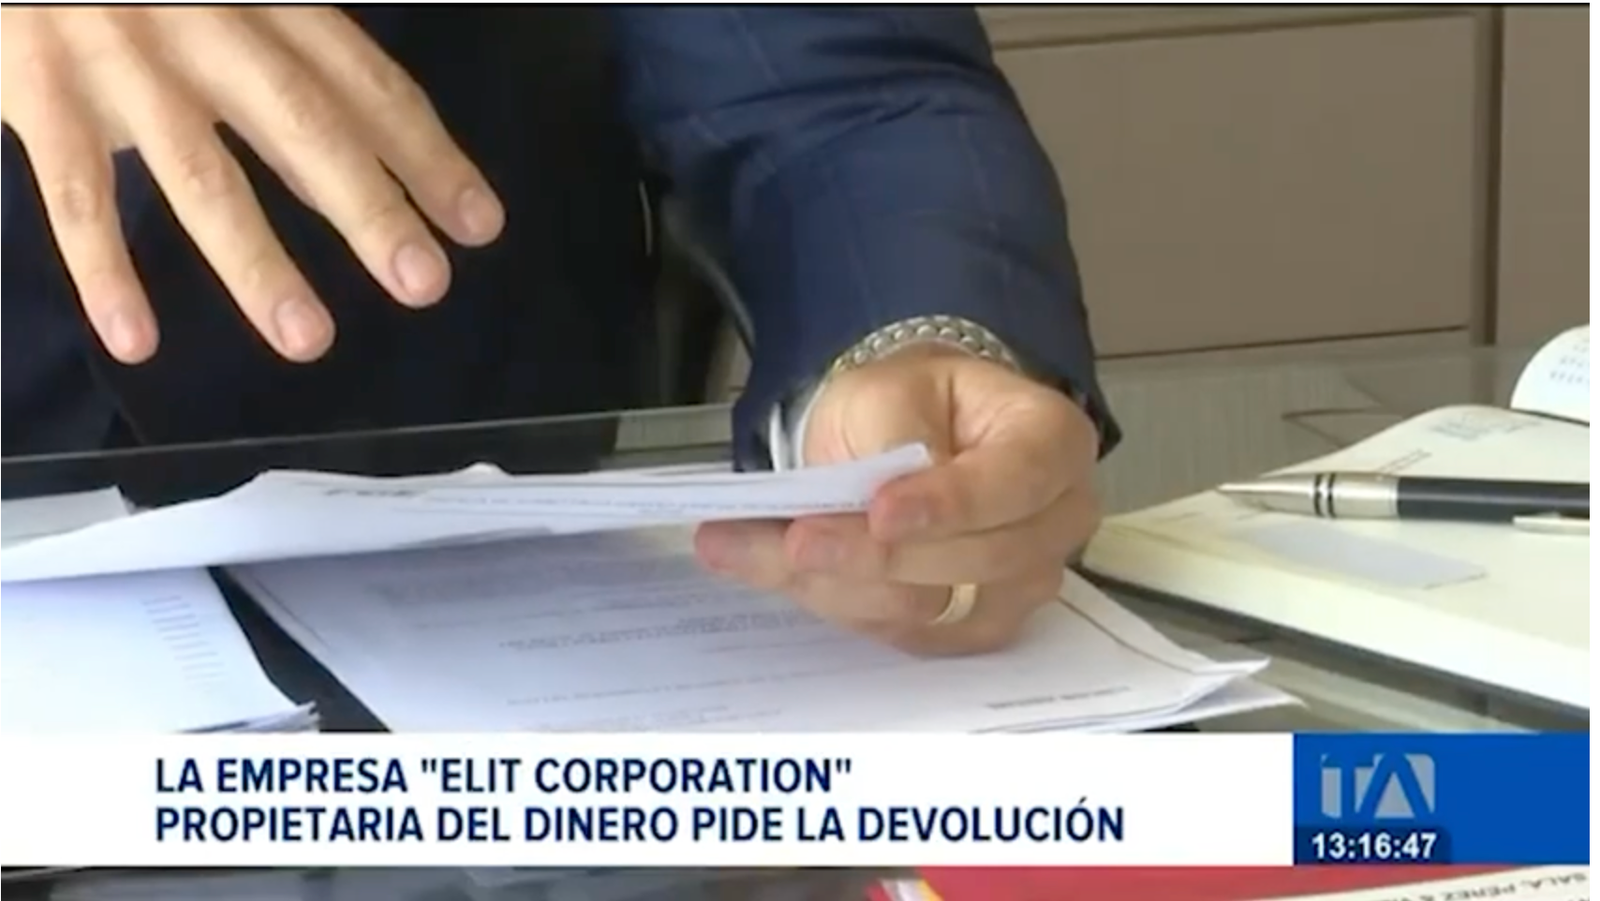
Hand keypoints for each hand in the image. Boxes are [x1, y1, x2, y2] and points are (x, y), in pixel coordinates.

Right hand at [0, 5, 503, 362]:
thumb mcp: (228, 2)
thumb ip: (289, 69)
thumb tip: (359, 165)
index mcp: (264, 0)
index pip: (363, 83)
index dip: (426, 154)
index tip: (478, 224)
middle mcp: (204, 25)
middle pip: (301, 122)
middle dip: (368, 206)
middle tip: (424, 281)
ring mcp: (120, 60)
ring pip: (199, 171)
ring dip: (256, 262)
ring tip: (308, 338)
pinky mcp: (38, 91)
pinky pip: (74, 193)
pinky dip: (104, 271)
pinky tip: (137, 340)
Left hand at [695, 346, 1102, 655]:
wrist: (899, 437)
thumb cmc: (908, 405)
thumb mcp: (891, 391)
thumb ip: (893, 439)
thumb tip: (869, 500)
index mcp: (1052, 442)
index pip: (1015, 484)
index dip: (950, 506)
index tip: (880, 511)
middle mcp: (1056, 521)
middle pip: (980, 562)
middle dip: (880, 556)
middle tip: (797, 541)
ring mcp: (1024, 583)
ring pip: (939, 610)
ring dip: (846, 587)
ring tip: (764, 553)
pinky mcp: (978, 626)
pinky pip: (910, 637)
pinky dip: (843, 607)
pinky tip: (782, 574)